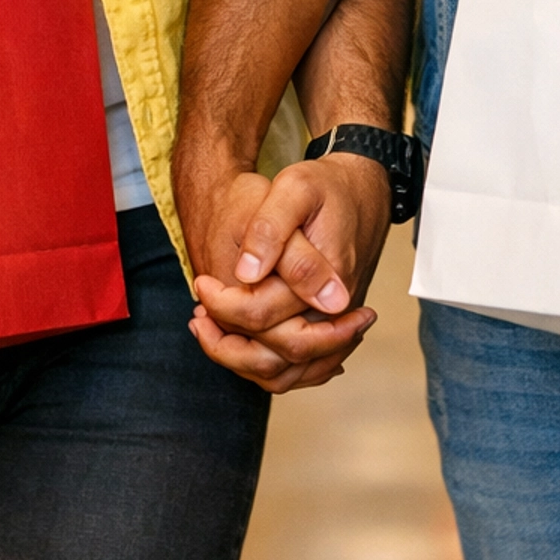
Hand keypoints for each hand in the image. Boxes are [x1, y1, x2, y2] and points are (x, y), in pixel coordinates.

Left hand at [185, 154, 391, 392]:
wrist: (361, 191)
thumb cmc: (326, 186)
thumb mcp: (295, 187)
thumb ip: (271, 229)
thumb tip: (247, 274)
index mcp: (326, 279)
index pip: (261, 314)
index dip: (221, 303)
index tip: (201, 282)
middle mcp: (336, 312)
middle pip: (275, 355)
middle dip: (226, 343)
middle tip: (198, 315)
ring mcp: (337, 325)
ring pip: (287, 372)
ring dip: (244, 362)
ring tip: (211, 334)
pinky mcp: (333, 328)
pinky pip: (301, 369)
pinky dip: (269, 366)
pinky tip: (243, 344)